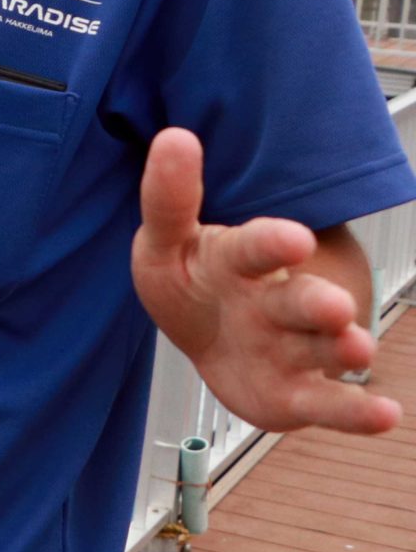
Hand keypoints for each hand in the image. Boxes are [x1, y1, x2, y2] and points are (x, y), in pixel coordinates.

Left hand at [132, 128, 397, 435]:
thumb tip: (173, 137)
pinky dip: (354, 411)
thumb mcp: (165, 240)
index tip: (293, 239)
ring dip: (343, 348)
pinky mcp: (294, 394)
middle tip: (335, 306)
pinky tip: (386, 415)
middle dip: (319, 304)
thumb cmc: (191, 277)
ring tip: (357, 350)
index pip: (256, 247)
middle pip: (302, 301)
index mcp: (243, 259)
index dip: (271, 243)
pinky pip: (326, 404)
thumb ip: (169, 199)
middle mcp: (279, 301)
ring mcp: (292, 347)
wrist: (202, 328)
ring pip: (323, 347)